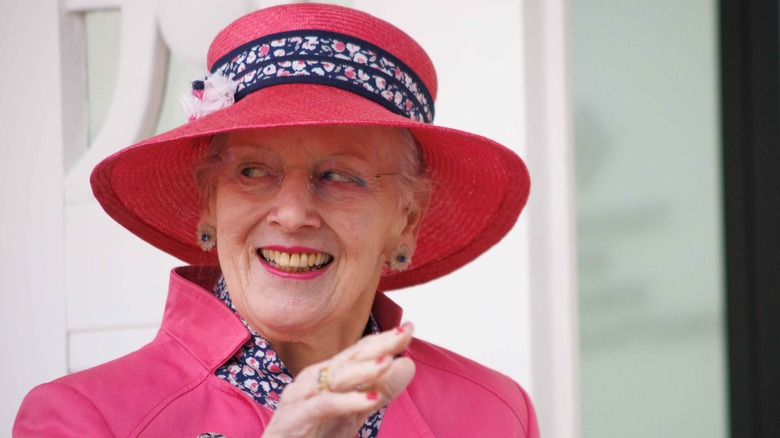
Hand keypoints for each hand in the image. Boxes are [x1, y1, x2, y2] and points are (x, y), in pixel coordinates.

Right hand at [262, 322, 415, 437]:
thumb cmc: (312, 433)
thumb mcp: (353, 412)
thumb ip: (379, 390)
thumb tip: (408, 363)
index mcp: (326, 374)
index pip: (358, 351)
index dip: (383, 338)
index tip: (409, 327)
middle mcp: (313, 379)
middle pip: (349, 357)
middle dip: (378, 345)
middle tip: (405, 333)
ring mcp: (301, 396)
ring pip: (336, 376)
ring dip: (364, 369)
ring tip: (390, 360)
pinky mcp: (295, 417)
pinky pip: (324, 405)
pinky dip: (348, 401)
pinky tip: (371, 399)